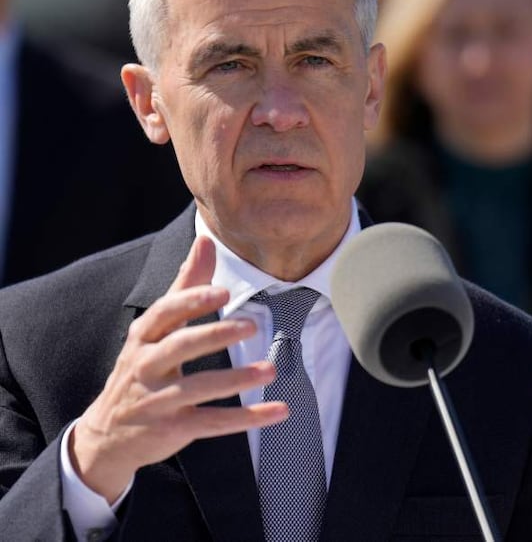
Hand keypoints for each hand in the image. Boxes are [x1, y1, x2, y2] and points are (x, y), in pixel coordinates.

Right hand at [69, 236, 286, 502]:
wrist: (106, 436)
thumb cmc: (140, 369)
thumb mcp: (154, 329)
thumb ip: (184, 286)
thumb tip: (206, 239)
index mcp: (143, 337)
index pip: (164, 313)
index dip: (191, 301)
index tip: (222, 291)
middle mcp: (146, 367)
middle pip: (180, 347)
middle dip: (214, 336)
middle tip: (251, 326)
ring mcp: (157, 401)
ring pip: (199, 388)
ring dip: (237, 379)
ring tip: (271, 369)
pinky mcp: (173, 430)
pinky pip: (214, 423)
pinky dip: (248, 418)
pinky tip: (279, 411)